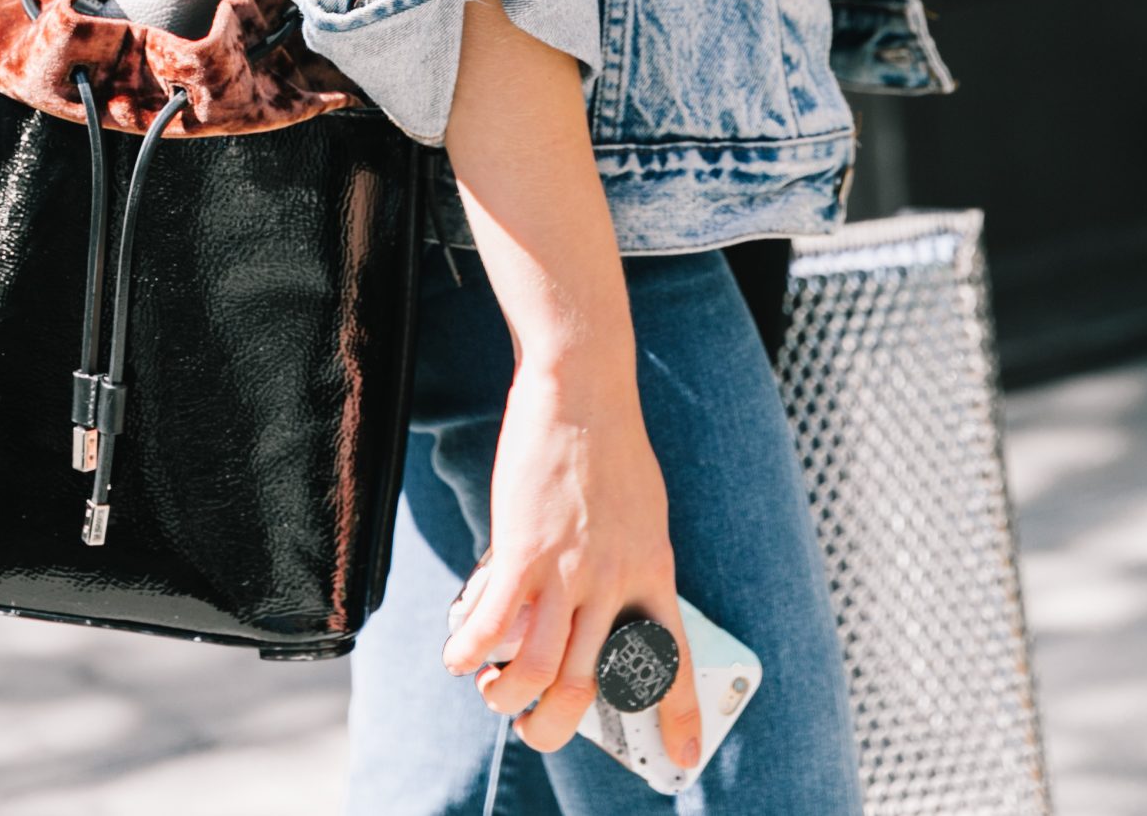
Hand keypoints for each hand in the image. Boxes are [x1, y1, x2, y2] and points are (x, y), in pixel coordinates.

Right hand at [440, 352, 700, 766]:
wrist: (583, 387)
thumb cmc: (610, 442)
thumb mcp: (642, 510)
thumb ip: (627, 561)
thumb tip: (605, 599)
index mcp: (653, 570)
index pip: (673, 660)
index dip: (681, 716)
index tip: (687, 758)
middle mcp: (615, 581)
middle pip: (587, 687)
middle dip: (554, 726)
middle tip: (535, 728)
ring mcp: (568, 569)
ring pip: (537, 671)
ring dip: (508, 698)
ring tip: (493, 693)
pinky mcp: (524, 550)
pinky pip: (492, 625)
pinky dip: (469, 652)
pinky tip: (458, 655)